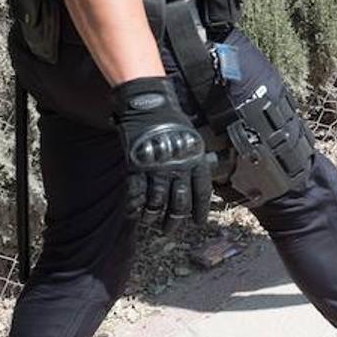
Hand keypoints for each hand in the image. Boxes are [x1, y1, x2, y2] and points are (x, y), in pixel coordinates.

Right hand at [112, 77, 213, 233]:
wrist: (149, 106)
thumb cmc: (172, 121)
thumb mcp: (192, 139)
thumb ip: (195, 161)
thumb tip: (198, 180)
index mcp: (195, 161)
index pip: (201, 193)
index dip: (200, 211)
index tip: (199, 223)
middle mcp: (178, 168)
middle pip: (179, 203)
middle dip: (174, 220)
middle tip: (169, 230)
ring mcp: (157, 168)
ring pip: (157, 202)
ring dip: (153, 216)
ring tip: (151, 222)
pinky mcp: (137, 166)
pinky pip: (137, 193)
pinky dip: (136, 207)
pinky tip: (135, 214)